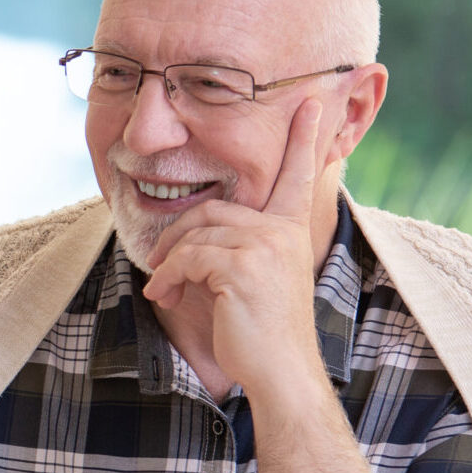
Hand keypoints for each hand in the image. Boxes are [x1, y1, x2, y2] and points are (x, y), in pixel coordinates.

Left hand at [141, 99, 330, 403]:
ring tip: (163, 289)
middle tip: (162, 269)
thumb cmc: (260, 332)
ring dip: (168, 263)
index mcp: (290, 230)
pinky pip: (187, 257)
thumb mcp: (252, 280)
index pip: (295, 175)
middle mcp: (281, 231)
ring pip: (195, 233)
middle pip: (211, 208)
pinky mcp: (242, 266)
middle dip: (177, 237)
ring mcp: (264, 246)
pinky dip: (167, 277)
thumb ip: (234, 247)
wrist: (280, 371)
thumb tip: (187, 240)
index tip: (309, 101)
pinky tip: (164, 297)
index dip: (302, 138)